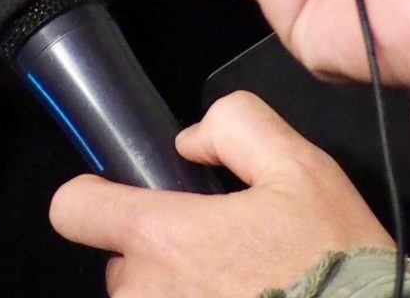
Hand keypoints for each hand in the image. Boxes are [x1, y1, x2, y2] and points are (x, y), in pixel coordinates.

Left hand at [48, 91, 392, 297]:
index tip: (126, 202)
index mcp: (163, 237)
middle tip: (222, 256)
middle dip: (159, 257)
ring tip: (240, 289)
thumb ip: (237, 128)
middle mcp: (148, 294)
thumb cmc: (336, 264)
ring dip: (177, 294)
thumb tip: (191, 140)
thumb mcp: (301, 169)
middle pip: (119, 265)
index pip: (73, 209)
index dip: (95, 197)